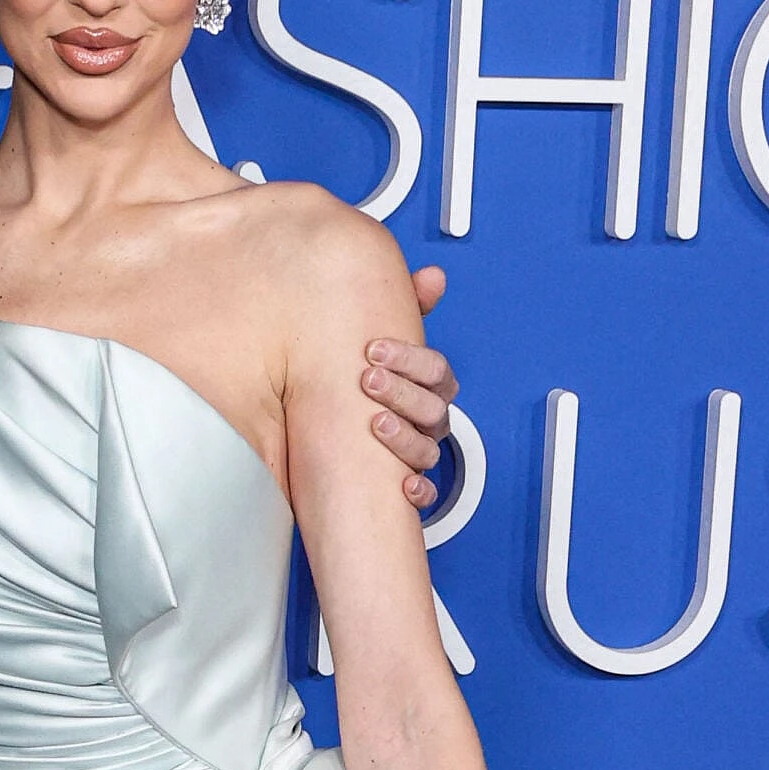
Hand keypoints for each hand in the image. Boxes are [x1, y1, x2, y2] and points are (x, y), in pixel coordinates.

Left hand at [363, 265, 457, 507]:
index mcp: (428, 386)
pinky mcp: (406, 481)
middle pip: (432, 408)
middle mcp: (428, 418)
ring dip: (404, 438)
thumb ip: (406, 307)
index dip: (411, 358)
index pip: (436, 370)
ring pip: (427, 449)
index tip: (375, 348)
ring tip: (375, 424)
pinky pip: (425, 493)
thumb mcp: (384, 345)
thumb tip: (432, 276)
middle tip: (368, 379)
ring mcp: (420, 449)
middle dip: (401, 392)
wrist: (332, 433)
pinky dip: (419, 491)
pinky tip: (402, 486)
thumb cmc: (371, 381)